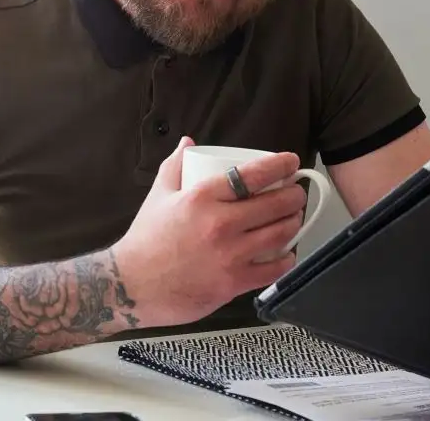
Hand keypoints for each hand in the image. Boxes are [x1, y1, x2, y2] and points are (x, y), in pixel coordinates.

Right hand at [111, 136, 306, 328]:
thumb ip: (174, 166)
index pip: (252, 174)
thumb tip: (187, 143)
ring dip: (294, 223)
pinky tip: (286, 253)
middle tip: (296, 192)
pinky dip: (286, 258)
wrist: (133, 286)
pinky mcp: (234, 283)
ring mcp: (229, 255)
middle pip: (275, 204)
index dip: (279, 165)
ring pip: (280, 234)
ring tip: (293, 218)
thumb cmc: (145, 240)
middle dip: (294, 195)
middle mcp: (219, 224)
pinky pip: (274, 269)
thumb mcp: (158, 195)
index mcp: (202, 197)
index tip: (291, 162)